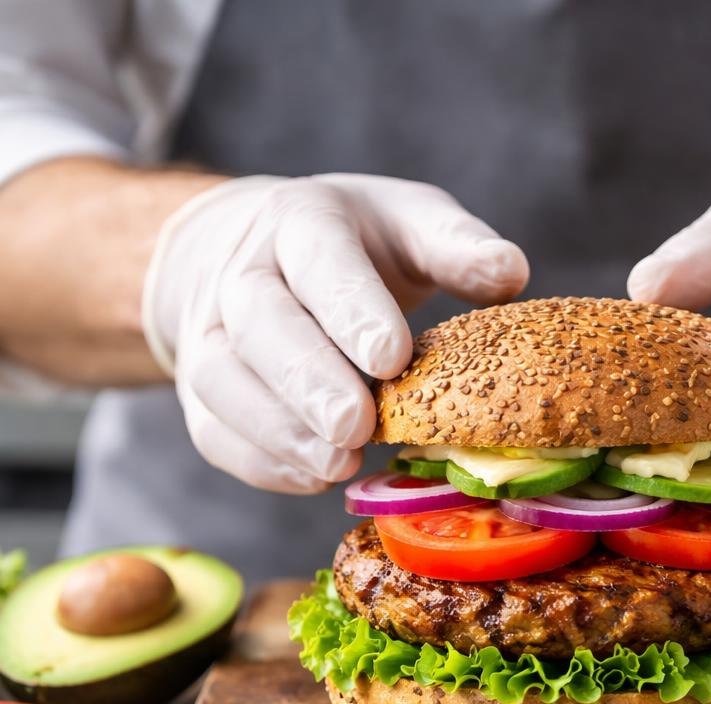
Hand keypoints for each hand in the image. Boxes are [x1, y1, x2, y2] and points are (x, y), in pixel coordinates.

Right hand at [142, 174, 528, 491]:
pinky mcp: (201, 392)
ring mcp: (210, 333)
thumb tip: (510, 270)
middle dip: (308, 380)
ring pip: (223, 381)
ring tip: (339, 463)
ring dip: (280, 431)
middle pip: (260, 323)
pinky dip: (263, 462)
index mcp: (301, 219)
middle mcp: (242, 271)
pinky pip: (216, 432)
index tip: (393, 358)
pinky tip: (314, 477)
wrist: (253, 252)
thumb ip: (457, 245)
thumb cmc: (357, 245)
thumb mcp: (410, 222)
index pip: (319, 258)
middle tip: (358, 425)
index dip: (352, 308)